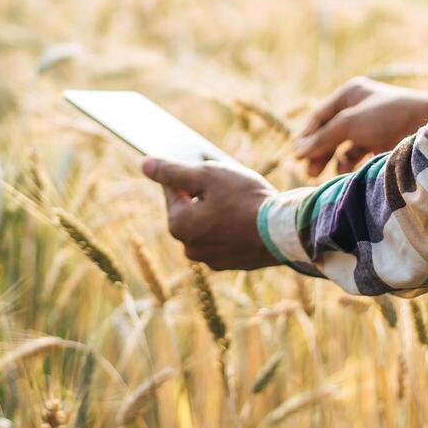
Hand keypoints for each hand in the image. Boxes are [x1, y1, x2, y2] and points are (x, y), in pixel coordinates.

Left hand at [140, 158, 278, 270]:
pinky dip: (230, 227)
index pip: (171, 188)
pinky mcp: (231, 263)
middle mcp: (189, 247)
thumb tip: (144, 164)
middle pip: (188, 209)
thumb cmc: (244, 198)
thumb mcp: (206, 175)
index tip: (205, 166)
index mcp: (178, 224)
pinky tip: (247, 216)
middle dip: (202, 193)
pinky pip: (223, 238)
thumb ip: (172, 171)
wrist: (284, 231)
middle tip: (227, 182)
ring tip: (240, 199)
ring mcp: (210, 259)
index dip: (188, 172)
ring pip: (206, 224)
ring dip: (216, 211)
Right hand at [293, 76, 427, 176]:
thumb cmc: (386, 117)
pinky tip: (344, 172)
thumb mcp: (348, 124)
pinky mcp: (381, 142)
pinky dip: (348, 163)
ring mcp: (370, 126)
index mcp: (349, 94)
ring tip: (321, 175)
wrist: (426, 127)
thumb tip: (297, 152)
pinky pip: (357, 154)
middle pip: (329, 131)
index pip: (319, 115)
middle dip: (317, 150)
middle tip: (309, 171)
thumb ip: (322, 138)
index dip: (307, 135)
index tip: (296, 156)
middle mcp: (358, 108)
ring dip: (331, 159)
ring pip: (342, 145)